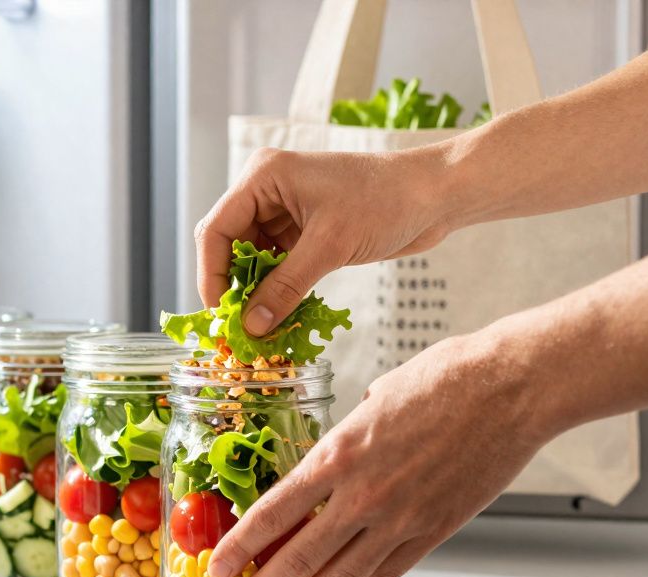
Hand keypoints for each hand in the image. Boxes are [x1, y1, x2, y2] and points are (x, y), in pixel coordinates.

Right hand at [194, 146, 455, 334]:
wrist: (435, 195)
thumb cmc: (386, 201)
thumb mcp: (330, 246)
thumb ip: (286, 287)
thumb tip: (251, 326)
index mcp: (263, 176)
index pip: (216, 230)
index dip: (212, 275)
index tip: (221, 315)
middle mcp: (267, 190)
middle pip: (229, 246)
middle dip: (234, 287)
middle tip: (240, 328)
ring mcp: (285, 211)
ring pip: (252, 260)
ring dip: (257, 293)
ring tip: (262, 328)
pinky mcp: (304, 231)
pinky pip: (277, 265)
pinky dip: (278, 290)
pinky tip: (283, 315)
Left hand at [205, 329, 553, 576]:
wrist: (510, 387)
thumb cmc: (444, 378)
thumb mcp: (373, 397)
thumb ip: (347, 434)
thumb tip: (336, 446)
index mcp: (338, 453)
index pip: (274, 511)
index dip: (240, 545)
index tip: (216, 567)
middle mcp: (363, 494)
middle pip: (298, 557)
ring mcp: (400, 518)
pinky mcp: (434, 530)